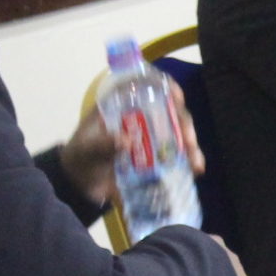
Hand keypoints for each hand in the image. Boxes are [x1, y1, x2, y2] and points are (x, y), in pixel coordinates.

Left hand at [63, 78, 206, 210]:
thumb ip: (103, 144)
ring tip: (196, 164)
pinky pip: (176, 155)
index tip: (177, 97)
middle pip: (169, 112)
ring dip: (190, 146)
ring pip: (177, 134)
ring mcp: (149, 139)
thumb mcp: (87, 151)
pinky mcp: (155, 158)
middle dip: (184, 124)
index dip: (164, 88)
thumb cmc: (80, 160)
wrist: (80, 187)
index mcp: (120, 107)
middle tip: (189, 141)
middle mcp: (139, 118)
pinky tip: (195, 170)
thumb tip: (127, 141)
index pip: (146, 88)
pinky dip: (187, 161)